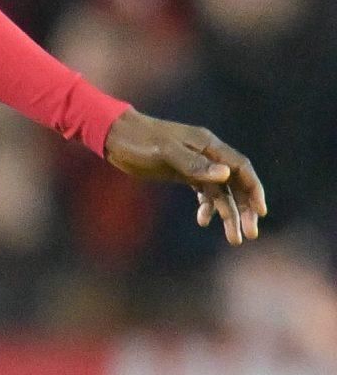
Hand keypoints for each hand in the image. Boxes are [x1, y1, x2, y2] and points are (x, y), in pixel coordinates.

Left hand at [103, 109, 266, 245]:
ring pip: (220, 192)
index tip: (259, 212)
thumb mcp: (164, 152)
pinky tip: (203, 221)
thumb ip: (193, 164)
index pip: (240, 168)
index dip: (253, 190)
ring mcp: (195, 165)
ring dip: (227, 214)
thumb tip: (224, 175)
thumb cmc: (139, 140)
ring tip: (234, 238)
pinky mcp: (182, 173)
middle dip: (244, 209)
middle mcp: (207, 155)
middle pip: (235, 184)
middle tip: (248, 234)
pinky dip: (207, 207)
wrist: (114, 135)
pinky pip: (203, 192)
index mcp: (208, 145)